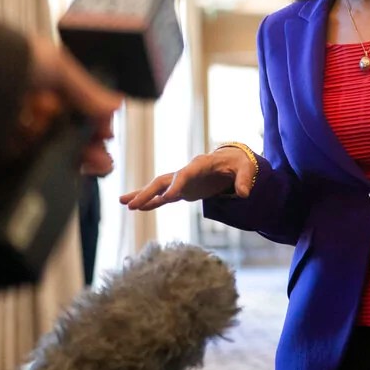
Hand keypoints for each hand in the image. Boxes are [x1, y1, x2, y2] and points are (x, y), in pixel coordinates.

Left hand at [13, 36, 121, 172]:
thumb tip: (116, 104)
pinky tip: (62, 170)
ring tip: (91, 165)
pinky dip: (46, 167)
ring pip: (48, 147)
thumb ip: (86, 88)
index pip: (74, 102)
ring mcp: (8, 129)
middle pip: (64, 128)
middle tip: (102, 155)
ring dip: (74, 157)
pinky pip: (25, 162)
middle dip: (87, 143)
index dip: (93, 118)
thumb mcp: (54, 65)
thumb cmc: (0, 60)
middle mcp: (22, 102)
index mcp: (37, 78)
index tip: (106, 131)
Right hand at [119, 147, 256, 210]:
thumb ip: (244, 179)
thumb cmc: (238, 162)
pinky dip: (152, 202)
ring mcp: (182, 181)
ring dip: (142, 195)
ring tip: (124, 204)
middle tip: (132, 204)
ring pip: (158, 188)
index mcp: (201, 164)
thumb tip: (244, 193)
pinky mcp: (183, 190)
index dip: (177, 185)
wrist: (232, 160)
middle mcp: (187, 172)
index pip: (186, 174)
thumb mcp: (245, 167)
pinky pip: (164, 196)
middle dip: (148, 192)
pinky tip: (138, 208)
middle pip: (164, 180)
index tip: (167, 197)